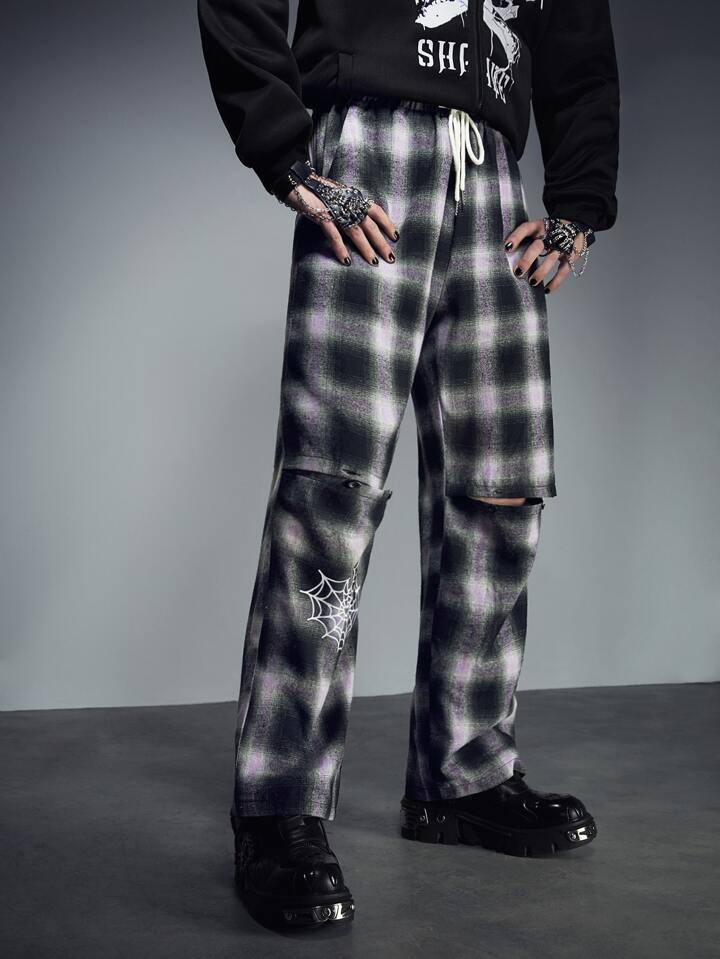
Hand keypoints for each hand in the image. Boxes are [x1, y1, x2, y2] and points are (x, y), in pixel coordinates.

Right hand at [285, 176, 399, 266]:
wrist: (295, 179)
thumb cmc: (315, 189)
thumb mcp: (337, 195)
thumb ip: (348, 206)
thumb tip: (358, 222)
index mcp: (353, 197)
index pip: (376, 211)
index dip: (387, 223)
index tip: (395, 237)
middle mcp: (348, 202)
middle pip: (370, 225)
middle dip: (381, 242)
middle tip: (390, 257)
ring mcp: (335, 208)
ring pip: (356, 231)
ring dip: (366, 248)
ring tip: (373, 262)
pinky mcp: (322, 215)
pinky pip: (334, 235)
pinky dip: (340, 248)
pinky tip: (346, 260)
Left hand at [503, 218, 586, 293]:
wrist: (574, 225)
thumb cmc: (547, 232)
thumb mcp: (536, 230)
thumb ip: (523, 240)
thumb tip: (505, 257)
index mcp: (538, 227)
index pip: (526, 228)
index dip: (516, 237)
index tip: (507, 248)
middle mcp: (550, 235)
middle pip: (537, 246)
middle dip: (527, 260)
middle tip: (518, 272)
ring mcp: (562, 245)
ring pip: (551, 259)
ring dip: (541, 272)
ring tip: (532, 282)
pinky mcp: (571, 256)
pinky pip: (564, 270)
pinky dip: (556, 282)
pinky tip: (546, 290)